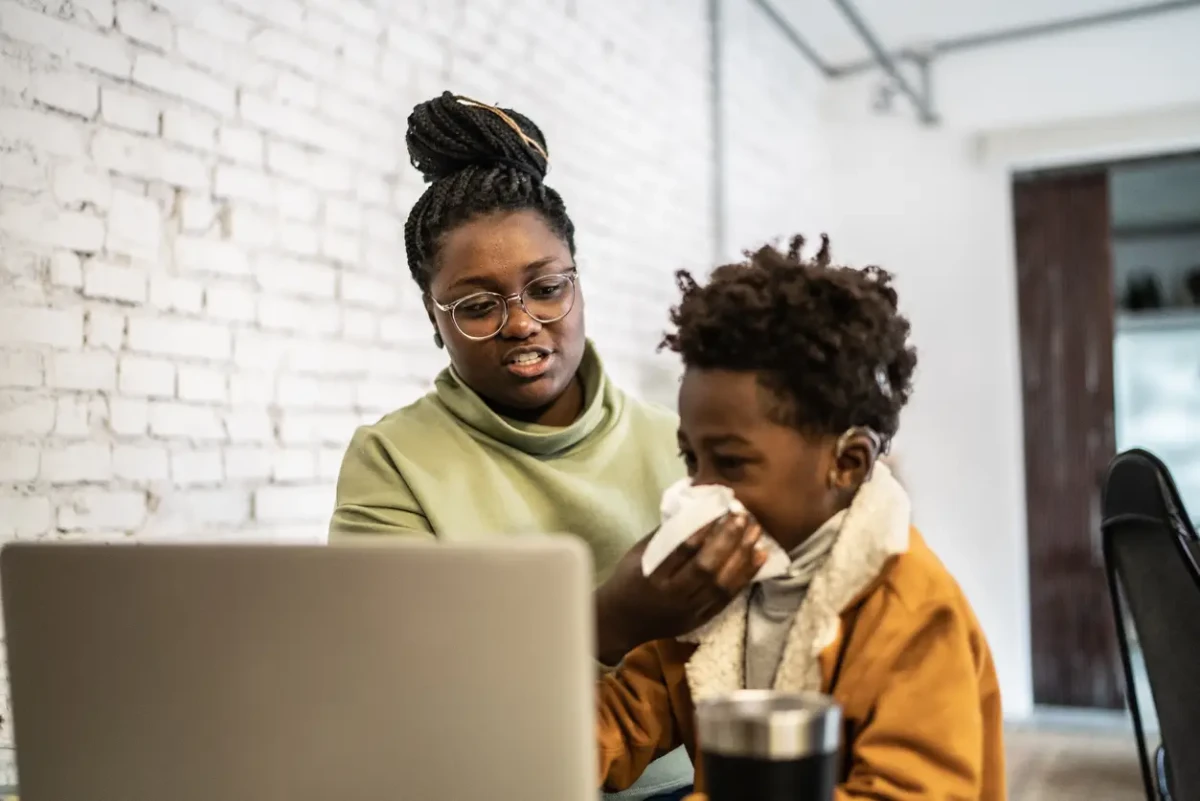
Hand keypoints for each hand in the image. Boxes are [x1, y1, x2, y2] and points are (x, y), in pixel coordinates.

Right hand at [595, 511, 766, 664]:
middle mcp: (672, 595)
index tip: (719, 508)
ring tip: (756, 533)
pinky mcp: (701, 619)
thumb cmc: (628, 581)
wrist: (622, 622)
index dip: (704, 528)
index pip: (683, 549)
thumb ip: (665, 536)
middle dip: (728, 540)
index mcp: (653, 575)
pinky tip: (758, 558)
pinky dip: (745, 576)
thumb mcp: (638, 554)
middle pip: (706, 567)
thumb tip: (696, 511)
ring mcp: (688, 610)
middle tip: (743, 517)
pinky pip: (727, 598)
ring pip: (721, 583)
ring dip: (742, 556)